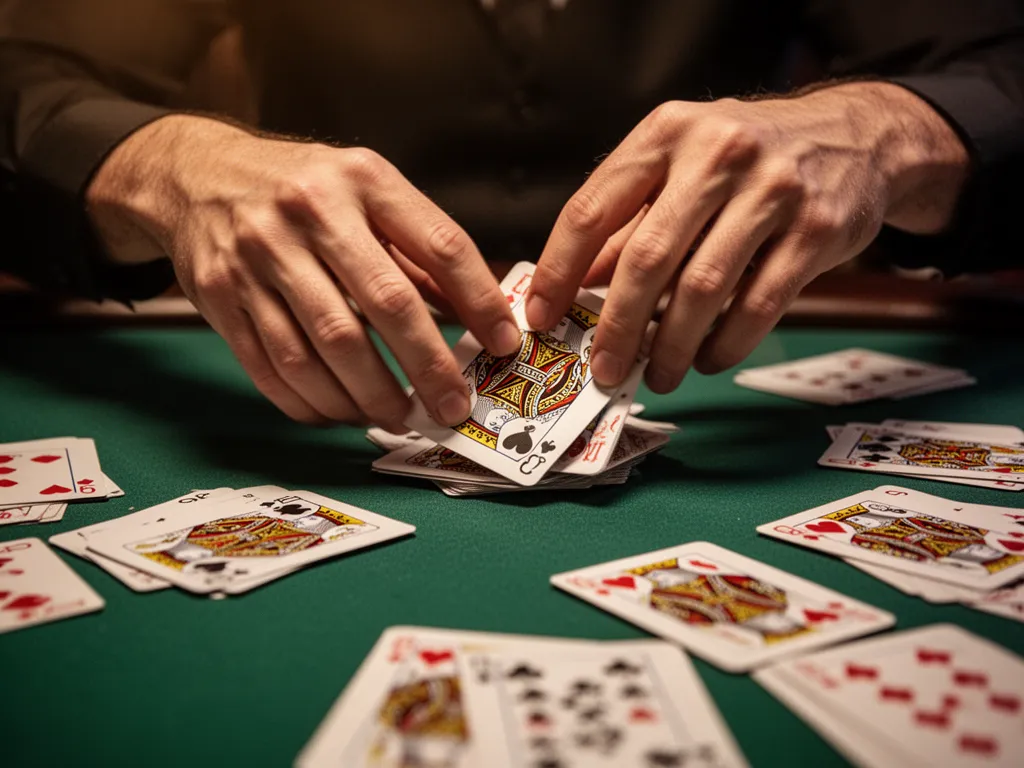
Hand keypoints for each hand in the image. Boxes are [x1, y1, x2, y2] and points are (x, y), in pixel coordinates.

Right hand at [87, 116, 519, 429]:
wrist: (193, 174)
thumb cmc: (299, 187)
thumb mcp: (364, 191)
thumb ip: (417, 249)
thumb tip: (474, 315)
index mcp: (361, 179)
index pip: (439, 245)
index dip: (479, 301)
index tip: (503, 344)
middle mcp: (309, 213)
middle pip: (383, 305)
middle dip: (427, 367)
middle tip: (452, 407)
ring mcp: (257, 256)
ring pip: (324, 349)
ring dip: (368, 397)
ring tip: (398, 417)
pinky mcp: (220, 297)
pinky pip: (273, 368)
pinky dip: (313, 402)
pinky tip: (340, 413)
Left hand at [525, 83, 967, 392]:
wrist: (857, 135)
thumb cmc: (746, 160)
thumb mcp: (680, 166)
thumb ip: (630, 222)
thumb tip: (578, 289)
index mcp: (666, 134)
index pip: (592, 209)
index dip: (559, 271)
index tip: (541, 318)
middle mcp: (716, 153)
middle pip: (647, 258)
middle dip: (617, 327)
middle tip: (604, 370)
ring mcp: (772, 189)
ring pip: (702, 288)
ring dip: (671, 347)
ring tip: (659, 375)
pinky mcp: (817, 229)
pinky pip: (759, 305)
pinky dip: (725, 345)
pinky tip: (707, 359)